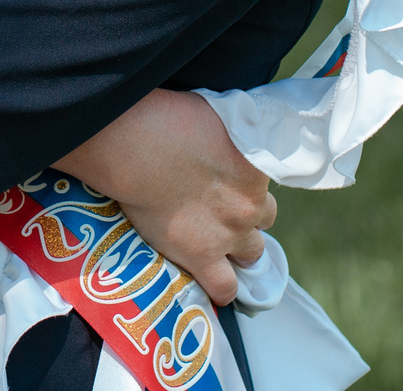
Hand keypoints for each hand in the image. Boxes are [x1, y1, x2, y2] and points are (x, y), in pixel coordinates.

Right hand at [55, 89, 274, 304]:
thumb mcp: (213, 114)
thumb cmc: (166, 118)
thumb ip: (227, 135)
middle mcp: (250, 204)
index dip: (244, 186)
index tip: (228, 185)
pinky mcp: (202, 255)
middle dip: (246, 217)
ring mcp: (229, 234)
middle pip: (264, 220)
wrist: (138, 147)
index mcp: (256, 168)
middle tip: (220, 213)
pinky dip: (222, 287)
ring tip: (215, 246)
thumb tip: (222, 136)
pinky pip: (225, 287)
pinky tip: (210, 280)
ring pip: (252, 254)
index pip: (263, 185)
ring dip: (237, 249)